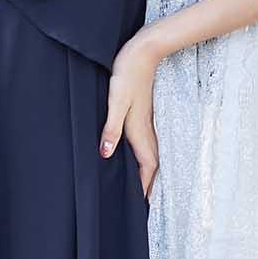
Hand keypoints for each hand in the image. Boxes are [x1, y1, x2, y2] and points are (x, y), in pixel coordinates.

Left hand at [99, 28, 161, 200]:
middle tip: (142, 202)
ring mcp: (146, 121)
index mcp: (139, 131)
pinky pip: (146, 142)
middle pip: (151, 164)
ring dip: (147, 171)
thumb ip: (111, 129)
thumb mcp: (115, 102)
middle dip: (148, 184)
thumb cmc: (127, 75)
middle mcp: (146, 129)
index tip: (141, 206)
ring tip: (141, 185)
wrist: (143, 51)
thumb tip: (106, 155)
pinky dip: (144, 156)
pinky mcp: (143, 113)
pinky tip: (135, 156)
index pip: (147, 167)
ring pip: (150, 153)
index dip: (144, 187)